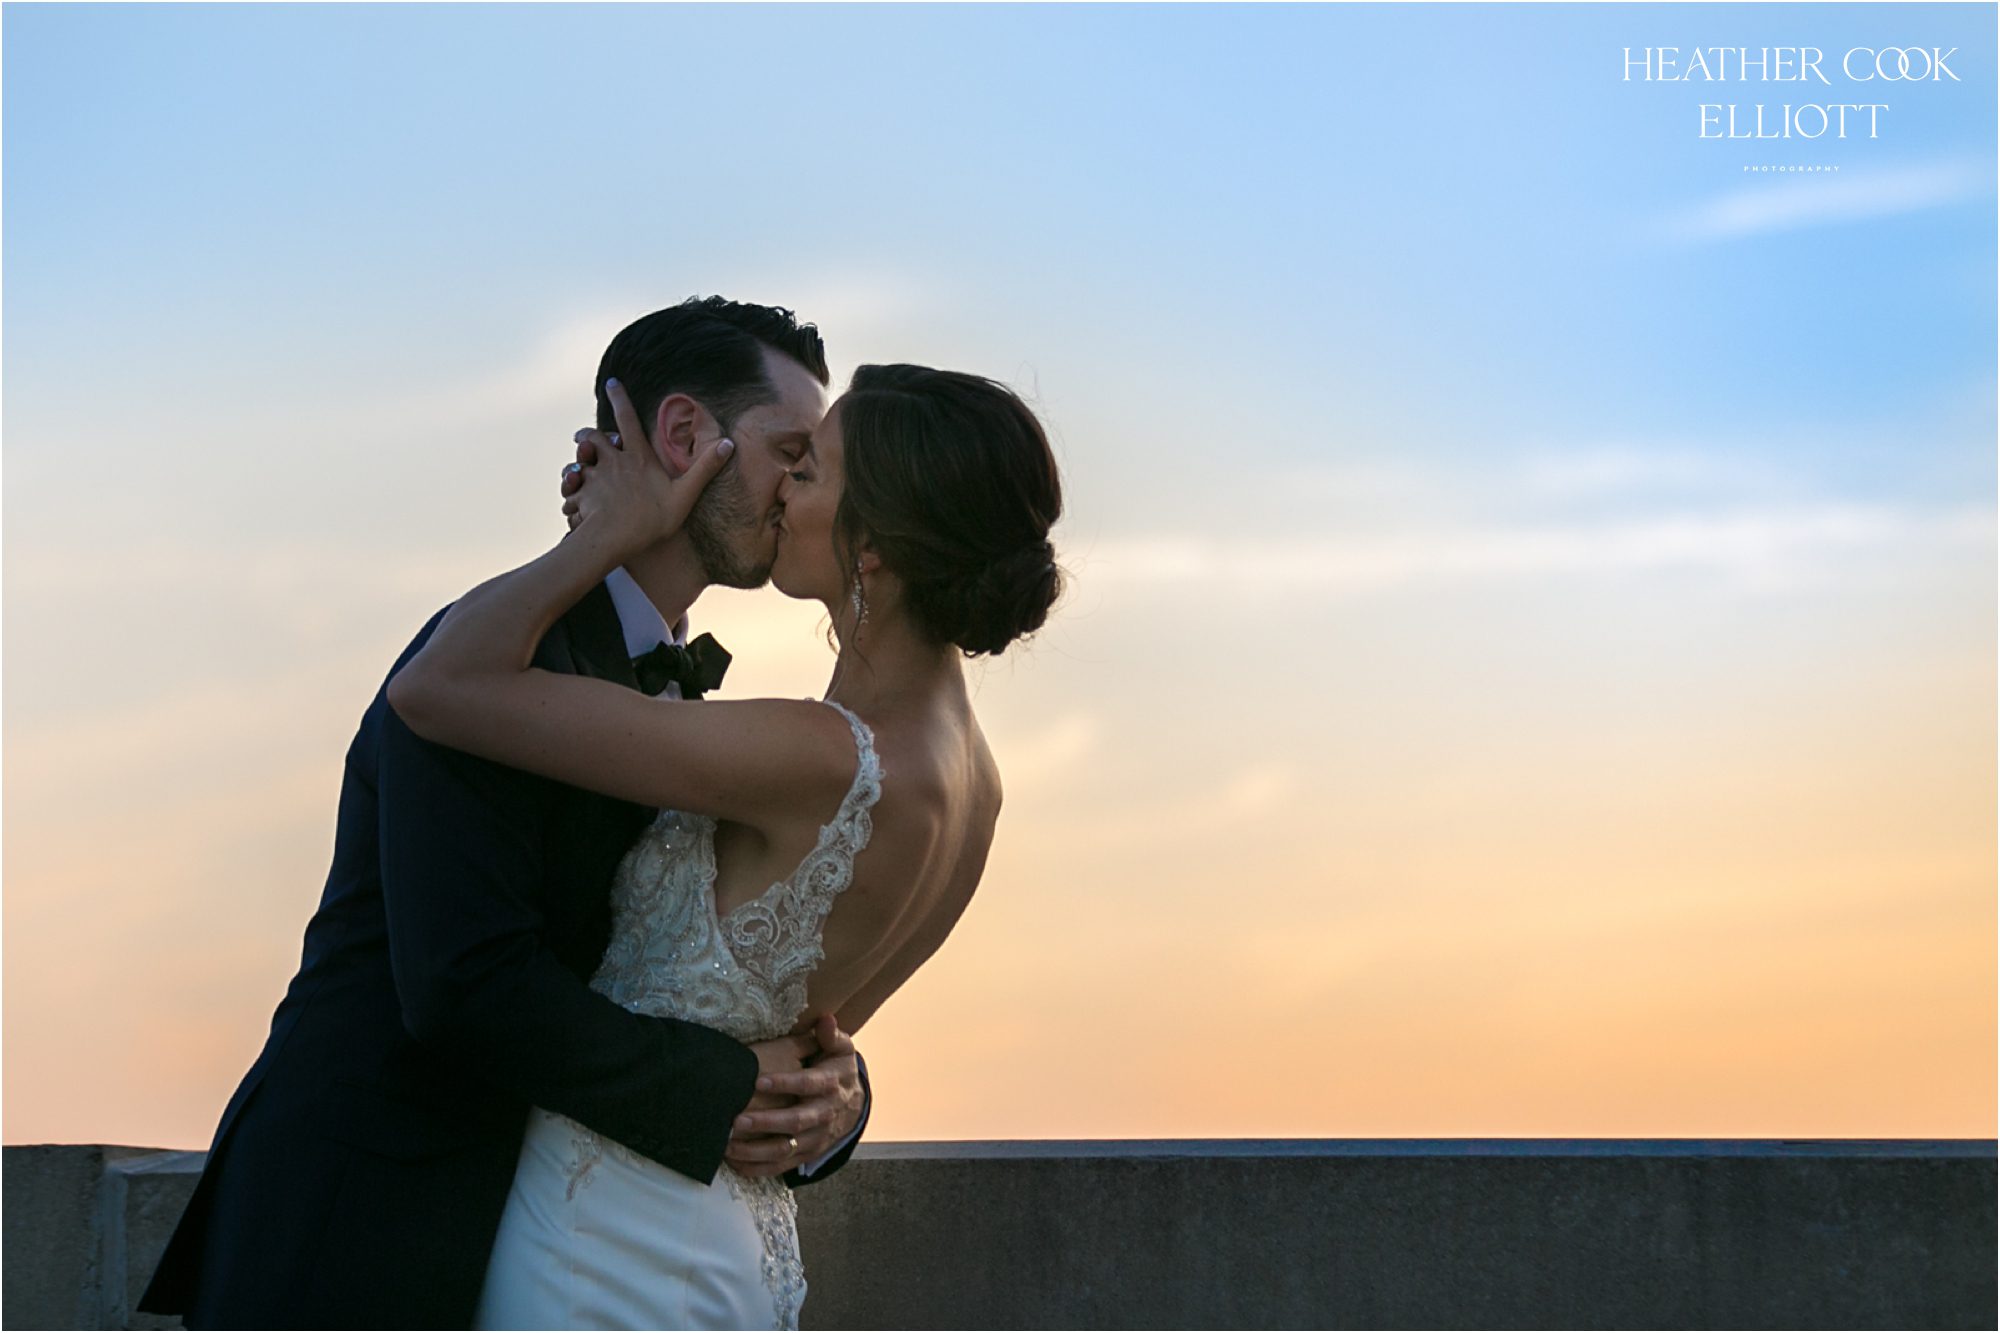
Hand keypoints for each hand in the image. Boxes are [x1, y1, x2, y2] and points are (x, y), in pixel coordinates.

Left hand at [566, 378, 732, 550]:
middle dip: (586, 435)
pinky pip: (570, 492)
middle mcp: (612, 462)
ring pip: (577, 461)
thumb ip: (704, 469)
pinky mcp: (580, 496)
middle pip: (592, 437)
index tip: (611, 383)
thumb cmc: (652, 519)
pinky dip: (571, 495)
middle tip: (582, 437)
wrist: (616, 538)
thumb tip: (728, 444)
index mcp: (637, 457)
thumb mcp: (685, 494)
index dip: (619, 398)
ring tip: (577, 469)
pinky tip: (573, 504)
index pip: (627, 418)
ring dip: (576, 463)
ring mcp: (593, 478)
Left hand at [727, 1014, 864, 1178]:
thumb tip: (826, 1020)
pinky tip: (735, 1163)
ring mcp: (815, 1139)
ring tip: (728, 1144)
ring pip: (786, 1149)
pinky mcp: (806, 1155)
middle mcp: (824, 1114)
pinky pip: (781, 1167)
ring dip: (756, 1150)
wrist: (855, 1104)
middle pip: (796, 1122)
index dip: (785, 1084)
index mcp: (831, 1085)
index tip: (758, 1082)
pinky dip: (758, 1169)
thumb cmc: (837, 1069)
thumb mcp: (841, 1049)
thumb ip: (830, 1036)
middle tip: (737, 1120)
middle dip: (766, 1123)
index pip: (808, 1085)